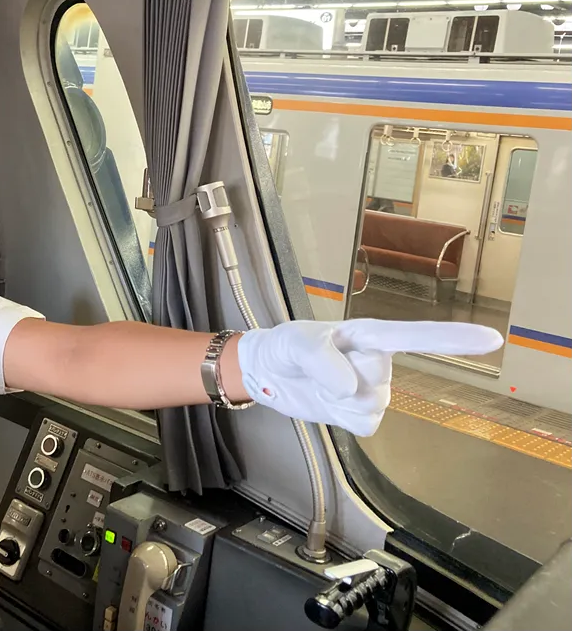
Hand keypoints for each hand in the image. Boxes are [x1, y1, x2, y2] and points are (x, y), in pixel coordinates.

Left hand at [236, 319, 503, 435]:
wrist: (267, 372)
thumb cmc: (286, 346)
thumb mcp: (296, 343)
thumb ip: (321, 358)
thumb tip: (350, 387)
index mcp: (370, 334)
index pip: (416, 336)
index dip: (453, 338)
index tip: (492, 339)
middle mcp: (379, 361)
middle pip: (380, 381)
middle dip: (347, 378)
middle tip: (317, 366)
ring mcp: (373, 390)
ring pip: (374, 406)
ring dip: (342, 400)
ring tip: (321, 382)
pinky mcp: (360, 414)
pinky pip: (365, 425)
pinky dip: (342, 418)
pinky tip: (328, 402)